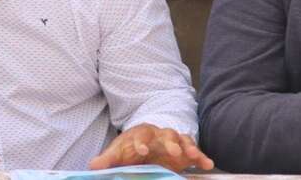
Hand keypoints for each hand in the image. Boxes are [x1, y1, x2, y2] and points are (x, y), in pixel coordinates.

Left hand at [89, 123, 213, 171]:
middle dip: (170, 141)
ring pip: (182, 138)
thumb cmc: (129, 149)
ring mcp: (173, 142)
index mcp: (141, 134)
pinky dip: (201, 156)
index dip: (140, 142)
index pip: (140, 135)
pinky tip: (207, 164)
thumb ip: (108, 159)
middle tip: (174, 151)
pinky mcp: (184, 152)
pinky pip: (194, 151)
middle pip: (166, 134)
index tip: (140, 152)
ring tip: (193, 156)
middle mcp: (159, 135)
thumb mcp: (118, 153)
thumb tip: (92, 166)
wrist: (143, 147)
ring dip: (188, 146)